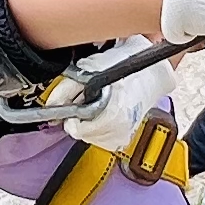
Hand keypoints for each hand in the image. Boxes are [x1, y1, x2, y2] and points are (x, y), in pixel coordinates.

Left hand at [57, 45, 180, 159]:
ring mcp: (123, 136)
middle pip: (83, 134)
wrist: (152, 71)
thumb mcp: (92, 68)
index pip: (78, 130)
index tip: (73, 105)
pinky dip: (99, 128)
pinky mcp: (124, 138)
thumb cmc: (127, 65)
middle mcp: (120, 130)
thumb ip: (68, 88)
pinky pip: (101, 140)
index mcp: (114, 114)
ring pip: (90, 138)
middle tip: (88, 100)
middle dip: (80, 118)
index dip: (70, 116)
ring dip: (89, 123)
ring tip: (99, 105)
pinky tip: (105, 114)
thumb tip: (52, 103)